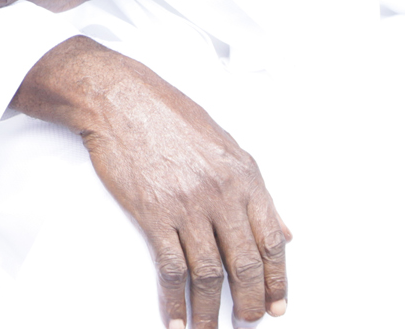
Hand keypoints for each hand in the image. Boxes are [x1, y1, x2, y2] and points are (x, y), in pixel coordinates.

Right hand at [61, 45, 290, 328]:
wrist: (119, 99)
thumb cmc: (169, 115)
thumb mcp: (226, 145)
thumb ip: (256, 190)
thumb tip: (285, 231)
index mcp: (245, 178)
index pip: (272, 242)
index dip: (277, 281)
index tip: (277, 305)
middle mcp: (221, 194)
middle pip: (244, 264)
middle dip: (249, 302)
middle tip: (247, 321)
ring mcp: (186, 205)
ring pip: (208, 272)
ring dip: (210, 309)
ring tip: (209, 328)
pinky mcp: (153, 212)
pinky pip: (170, 266)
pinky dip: (174, 298)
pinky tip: (175, 315)